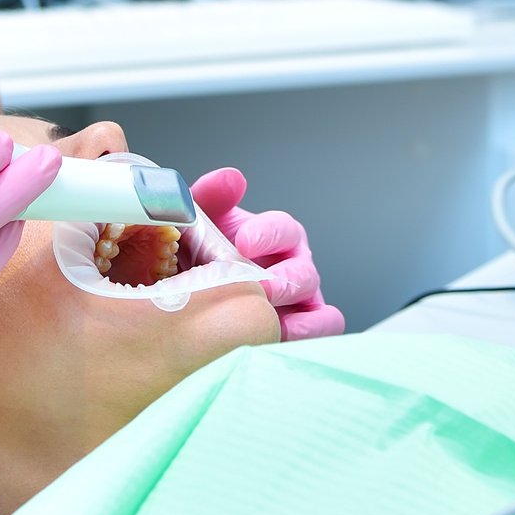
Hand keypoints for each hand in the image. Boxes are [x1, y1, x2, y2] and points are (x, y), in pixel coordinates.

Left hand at [189, 167, 343, 340]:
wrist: (187, 305)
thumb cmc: (197, 260)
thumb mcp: (197, 225)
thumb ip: (211, 197)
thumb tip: (232, 179)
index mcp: (272, 236)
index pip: (282, 228)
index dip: (267, 233)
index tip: (243, 242)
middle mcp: (293, 264)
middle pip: (303, 267)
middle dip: (282, 277)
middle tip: (259, 285)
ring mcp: (302, 298)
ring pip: (316, 297)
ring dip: (295, 306)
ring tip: (269, 314)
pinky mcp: (306, 327)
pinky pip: (326, 325)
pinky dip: (312, 329)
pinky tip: (282, 335)